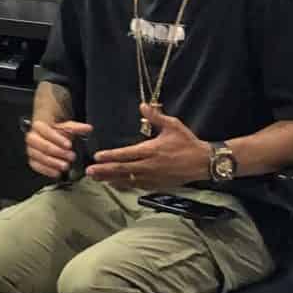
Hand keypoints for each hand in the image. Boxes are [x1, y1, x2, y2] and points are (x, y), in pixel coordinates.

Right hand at [26, 116, 90, 178]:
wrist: (51, 139)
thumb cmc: (58, 133)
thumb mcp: (68, 128)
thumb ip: (77, 128)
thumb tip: (88, 128)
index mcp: (39, 126)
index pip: (44, 130)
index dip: (56, 138)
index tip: (69, 145)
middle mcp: (32, 138)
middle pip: (40, 144)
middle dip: (56, 151)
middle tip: (71, 156)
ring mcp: (31, 150)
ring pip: (38, 156)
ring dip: (53, 162)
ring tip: (66, 166)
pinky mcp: (33, 161)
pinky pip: (37, 166)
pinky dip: (47, 170)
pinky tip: (57, 173)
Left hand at [86, 108, 208, 192]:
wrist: (203, 162)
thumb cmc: (187, 142)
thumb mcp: (173, 125)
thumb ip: (156, 116)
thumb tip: (143, 106)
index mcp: (151, 150)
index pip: (126, 154)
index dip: (110, 156)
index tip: (97, 157)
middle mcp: (149, 166)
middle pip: (122, 170)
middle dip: (104, 171)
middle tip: (89, 172)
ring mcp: (153, 177)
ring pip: (127, 180)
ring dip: (111, 179)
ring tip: (97, 179)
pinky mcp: (157, 185)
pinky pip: (136, 186)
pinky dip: (124, 185)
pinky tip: (114, 185)